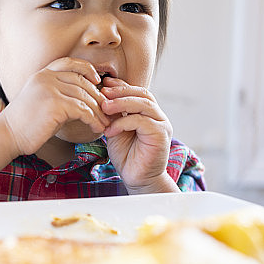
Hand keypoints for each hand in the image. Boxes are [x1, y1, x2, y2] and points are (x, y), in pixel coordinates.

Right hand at [0, 57, 110, 156]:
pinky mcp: (55, 104)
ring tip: (105, 123)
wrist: (7, 135)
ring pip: (85, 97)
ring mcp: (50, 89)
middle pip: (82, 82)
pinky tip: (96, 128)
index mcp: (42, 74)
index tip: (97, 80)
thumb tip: (84, 99)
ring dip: (98, 112)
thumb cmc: (25, 123)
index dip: (87, 69)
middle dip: (98, 96)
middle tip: (108, 110)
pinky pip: (82, 110)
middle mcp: (46, 78)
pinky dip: (93, 120)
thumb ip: (59, 94)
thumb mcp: (41, 100)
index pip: (70, 63)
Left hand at [100, 78, 177, 193]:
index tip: (103, 84)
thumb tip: (102, 97)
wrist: (137, 179)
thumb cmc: (127, 157)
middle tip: (102, 92)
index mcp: (148, 113)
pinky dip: (124, 123)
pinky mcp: (161, 135)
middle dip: (121, 91)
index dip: (120, 86)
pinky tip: (110, 130)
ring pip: (144, 104)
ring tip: (104, 107)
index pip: (137, 92)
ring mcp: (162, 124)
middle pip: (142, 94)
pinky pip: (142, 121)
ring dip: (122, 103)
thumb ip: (114, 115)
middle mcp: (158, 116)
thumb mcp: (116, 131)